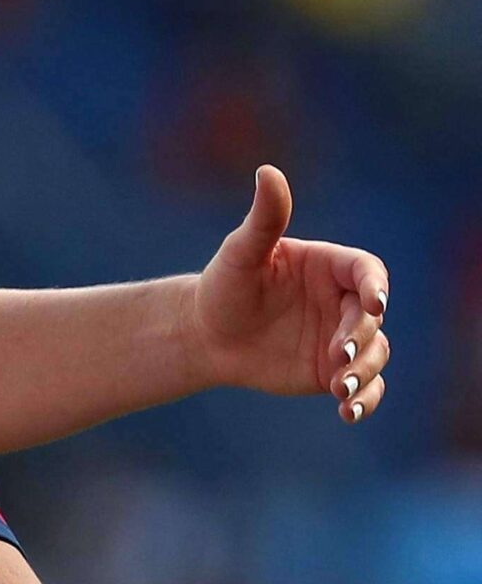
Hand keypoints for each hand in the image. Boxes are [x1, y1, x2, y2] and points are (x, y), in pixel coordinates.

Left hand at [186, 166, 389, 422]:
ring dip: (366, 373)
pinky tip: (348, 412)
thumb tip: (267, 171)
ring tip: (342, 391)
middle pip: (374, 317)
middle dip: (363, 337)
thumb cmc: (223, 287)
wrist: (206, 334)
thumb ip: (264, 218)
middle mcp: (343, 301)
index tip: (374, 303)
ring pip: (376, 354)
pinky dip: (364, 399)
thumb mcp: (240, 253)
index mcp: (329, 267)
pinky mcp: (333, 370)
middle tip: (339, 355)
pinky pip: (363, 385)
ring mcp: (343, 337)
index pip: (368, 271)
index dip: (376, 285)